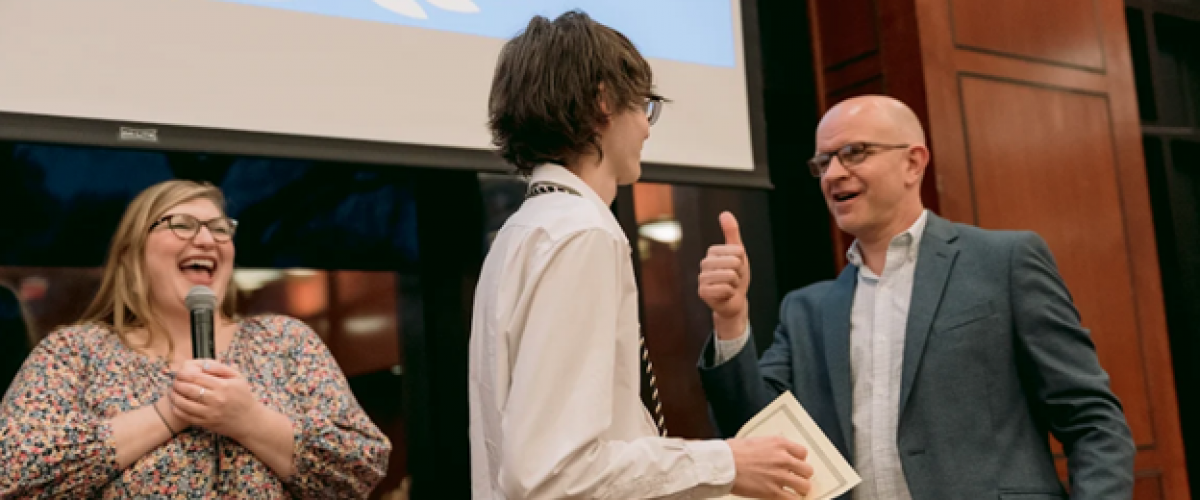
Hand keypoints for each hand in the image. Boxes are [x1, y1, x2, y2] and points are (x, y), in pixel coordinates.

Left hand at [169, 360, 264, 441]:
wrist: (249, 420)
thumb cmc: (243, 397)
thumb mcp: (238, 377)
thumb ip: (220, 368)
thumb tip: (203, 365)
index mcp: (223, 386)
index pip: (196, 377)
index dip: (184, 374)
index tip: (180, 372)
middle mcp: (215, 399)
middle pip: (188, 389)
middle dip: (177, 383)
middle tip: (174, 381)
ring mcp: (210, 413)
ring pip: (184, 403)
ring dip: (175, 396)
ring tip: (173, 391)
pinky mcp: (206, 423)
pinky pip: (186, 416)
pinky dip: (177, 409)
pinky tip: (176, 404)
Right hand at [698, 211, 750, 337]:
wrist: (733, 301)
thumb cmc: (736, 277)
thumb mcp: (738, 254)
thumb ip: (732, 233)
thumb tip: (725, 213)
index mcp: (712, 252)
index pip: (737, 251)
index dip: (742, 261)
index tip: (737, 269)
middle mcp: (704, 264)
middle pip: (734, 263)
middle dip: (739, 273)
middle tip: (734, 279)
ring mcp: (702, 278)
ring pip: (730, 276)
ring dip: (735, 284)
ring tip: (730, 286)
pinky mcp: (702, 292)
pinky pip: (725, 289)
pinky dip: (730, 294)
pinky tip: (725, 295)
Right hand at [727, 436, 812, 498]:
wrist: (722, 464)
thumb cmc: (731, 452)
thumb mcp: (754, 441)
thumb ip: (768, 447)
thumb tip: (771, 452)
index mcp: (778, 443)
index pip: (803, 452)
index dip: (799, 460)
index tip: (795, 464)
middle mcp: (783, 459)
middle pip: (807, 470)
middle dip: (801, 476)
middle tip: (795, 479)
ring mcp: (779, 476)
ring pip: (804, 486)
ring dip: (799, 489)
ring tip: (793, 491)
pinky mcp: (773, 492)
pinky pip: (793, 499)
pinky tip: (784, 498)